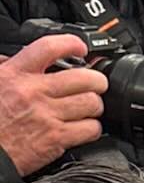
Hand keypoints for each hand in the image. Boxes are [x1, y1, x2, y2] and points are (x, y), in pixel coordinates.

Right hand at [0, 35, 106, 176]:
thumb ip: (6, 68)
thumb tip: (13, 58)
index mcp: (15, 74)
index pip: (49, 48)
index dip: (71, 44)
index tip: (81, 48)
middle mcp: (33, 92)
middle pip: (84, 78)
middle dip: (96, 81)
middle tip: (94, 85)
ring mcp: (47, 115)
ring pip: (92, 103)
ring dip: (95, 106)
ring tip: (87, 108)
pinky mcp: (57, 138)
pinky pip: (91, 129)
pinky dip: (93, 128)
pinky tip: (84, 127)